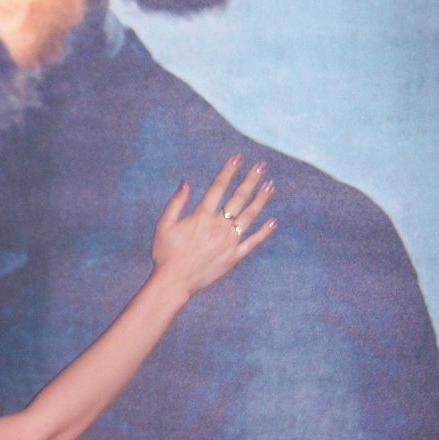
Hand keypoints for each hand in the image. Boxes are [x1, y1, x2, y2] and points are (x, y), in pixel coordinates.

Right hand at [151, 155, 276, 297]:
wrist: (174, 281)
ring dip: (261, 200)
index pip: (219, 187)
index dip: (229, 171)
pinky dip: (264, 232)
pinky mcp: (234, 257)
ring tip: (270, 186)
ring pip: (250, 216)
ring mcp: (229, 241)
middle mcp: (218, 226)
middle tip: (261, 166)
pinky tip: (274, 221)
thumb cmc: (165, 253)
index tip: (238, 158)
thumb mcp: (164, 225)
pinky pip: (253, 242)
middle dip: (251, 180)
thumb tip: (186, 182)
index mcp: (201, 216)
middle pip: (239, 198)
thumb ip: (176, 202)